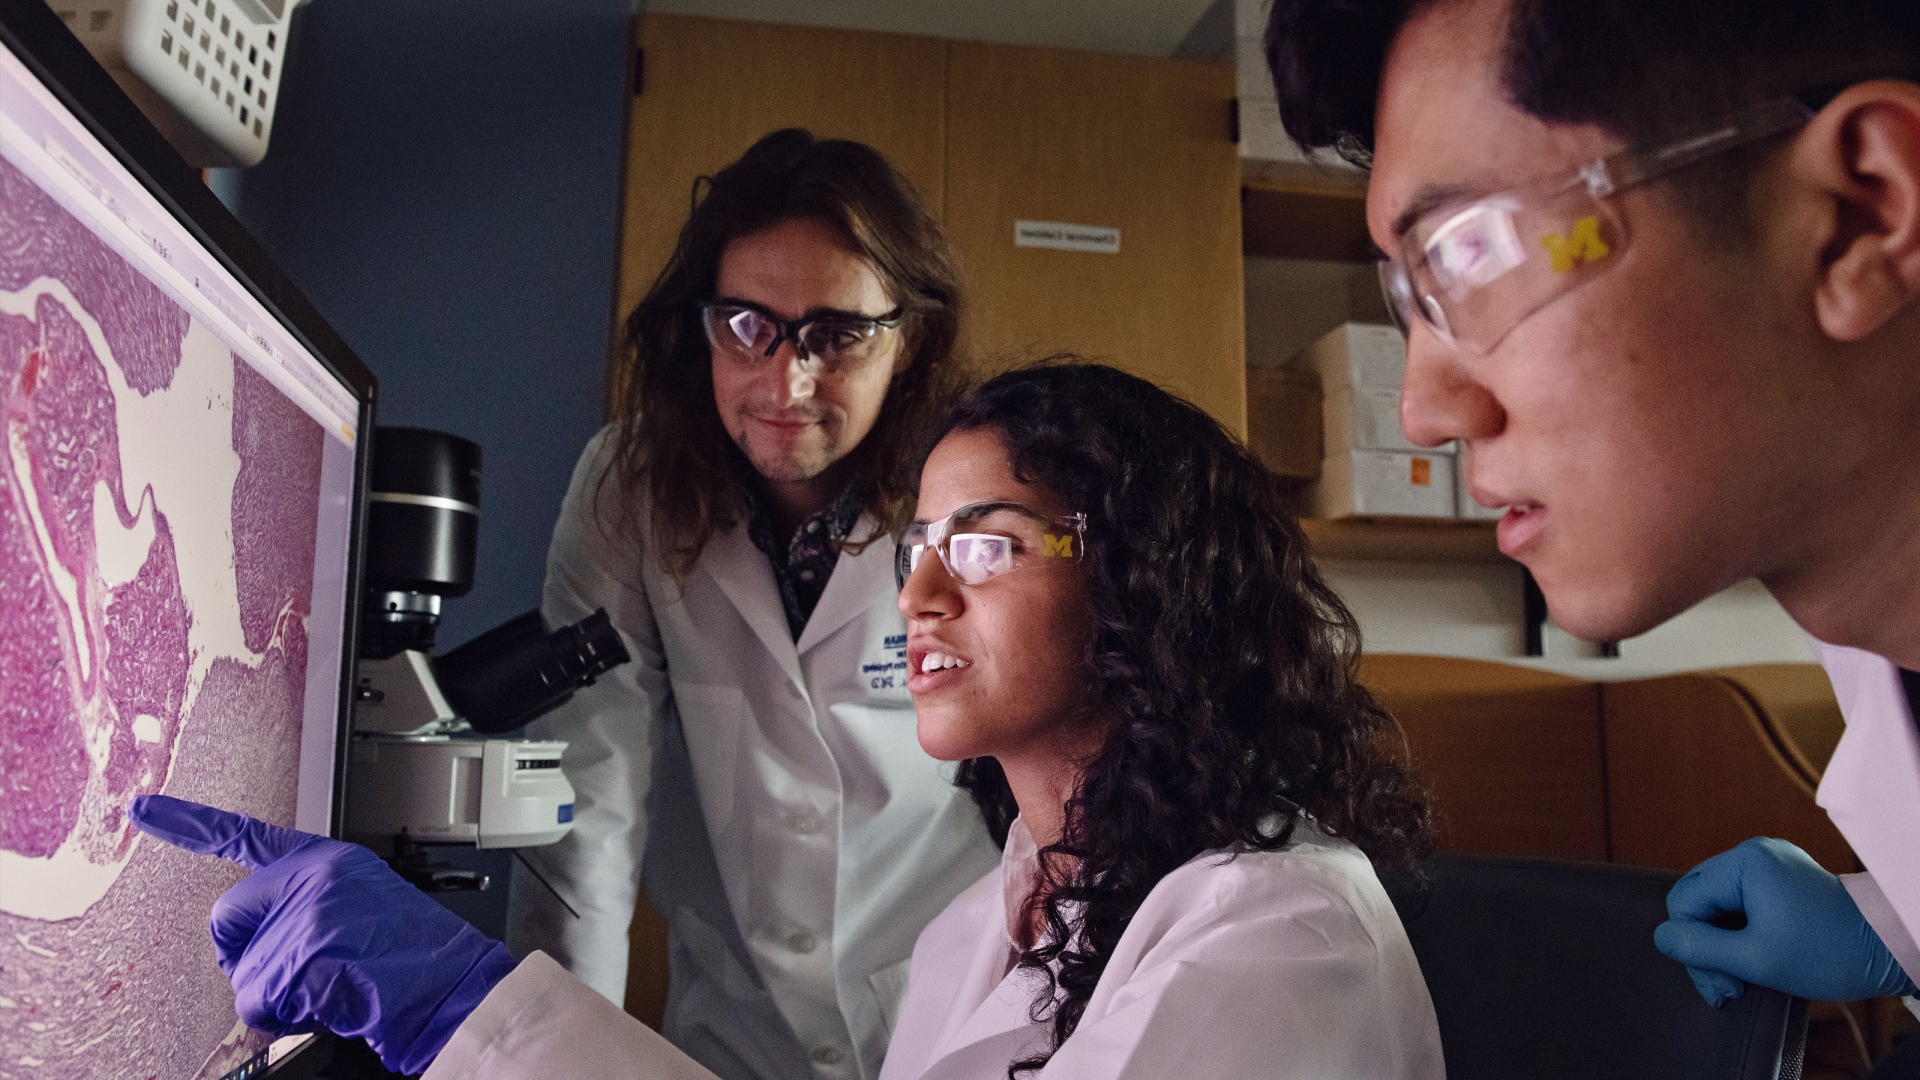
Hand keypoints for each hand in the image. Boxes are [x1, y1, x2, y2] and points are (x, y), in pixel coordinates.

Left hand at [128, 795, 517, 1074]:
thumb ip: (303, 907)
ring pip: (241, 969)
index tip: (144, 810)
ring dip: (275, 994)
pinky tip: (327, 1002)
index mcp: (328, 859)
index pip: (246, 834)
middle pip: (226, 917)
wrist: (454, 987)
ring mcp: (308, 911)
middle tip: (297, 974)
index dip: (188, 822)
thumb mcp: (358, 909)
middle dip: (245, 955)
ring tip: (330, 988)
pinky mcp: (304, 950)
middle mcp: (314, 874)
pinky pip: (255, 999)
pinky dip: (282, 1015)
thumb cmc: (413, 960)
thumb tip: (250, 952)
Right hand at [1654, 836, 1917, 1005]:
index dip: (1692, 946)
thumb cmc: (1829, 953)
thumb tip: (1661, 938)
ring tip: (1741, 980)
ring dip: (1722, 944)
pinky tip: (1751, 958)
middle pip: (1698, 901)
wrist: (1890, 948)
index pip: (1685, 901)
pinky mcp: (1779, 878)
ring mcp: (1767, 863)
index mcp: (1745, 862)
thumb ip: (1701, 949)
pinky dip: (1739, 932)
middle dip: (1706, 948)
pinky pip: (1738, 902)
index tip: (1722, 985)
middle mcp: (1752, 853)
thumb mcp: (1757, 959)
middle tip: (1728, 989)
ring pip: (1716, 905)